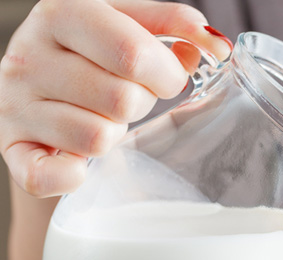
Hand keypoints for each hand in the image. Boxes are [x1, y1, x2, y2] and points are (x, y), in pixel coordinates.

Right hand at [0, 0, 231, 196]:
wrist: (37, 88)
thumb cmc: (94, 56)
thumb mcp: (130, 26)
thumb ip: (174, 26)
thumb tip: (216, 46)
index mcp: (62, 13)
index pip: (134, 53)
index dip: (166, 75)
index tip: (165, 79)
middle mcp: (29, 55)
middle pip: (121, 99)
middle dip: (141, 105)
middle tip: (129, 99)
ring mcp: (14, 103)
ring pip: (96, 138)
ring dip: (113, 136)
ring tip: (102, 120)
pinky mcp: (11, 147)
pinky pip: (47, 176)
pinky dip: (72, 175)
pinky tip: (79, 160)